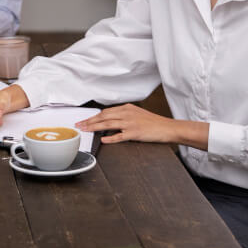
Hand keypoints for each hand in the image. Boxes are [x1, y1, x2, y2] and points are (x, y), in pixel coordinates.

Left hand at [75, 104, 207, 148]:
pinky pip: (120, 136)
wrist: (168, 128)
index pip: (106, 111)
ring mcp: (130, 123)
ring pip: (108, 124)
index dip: (93, 116)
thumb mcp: (137, 114)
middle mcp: (127, 114)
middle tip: (79, 125)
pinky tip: (103, 139)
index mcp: (127, 108)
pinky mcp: (135, 133)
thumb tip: (111, 121)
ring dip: (94, 127)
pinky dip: (110, 137)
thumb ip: (124, 116)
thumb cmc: (154, 123)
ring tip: (85, 130)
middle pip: (104, 116)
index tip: (84, 120)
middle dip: (89, 121)